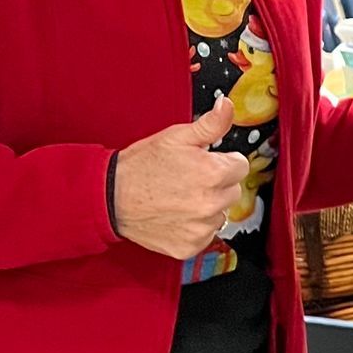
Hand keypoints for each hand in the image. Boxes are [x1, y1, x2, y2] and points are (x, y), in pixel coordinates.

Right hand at [112, 94, 249, 258]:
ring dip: (207, 206)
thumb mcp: (176, 137)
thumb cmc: (142, 166)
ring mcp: (200, 228)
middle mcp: (210, 203)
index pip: (241, 166)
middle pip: (233, 191)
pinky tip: (176, 214)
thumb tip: (228, 106)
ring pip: (220, 213)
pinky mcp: (190, 246)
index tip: (205, 162)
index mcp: (212, 173)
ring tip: (180, 197)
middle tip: (189, 179)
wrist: (111, 197)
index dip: (222, 161)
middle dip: (217, 183)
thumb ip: (211, 124)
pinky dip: (194, 226)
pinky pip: (206, 234)